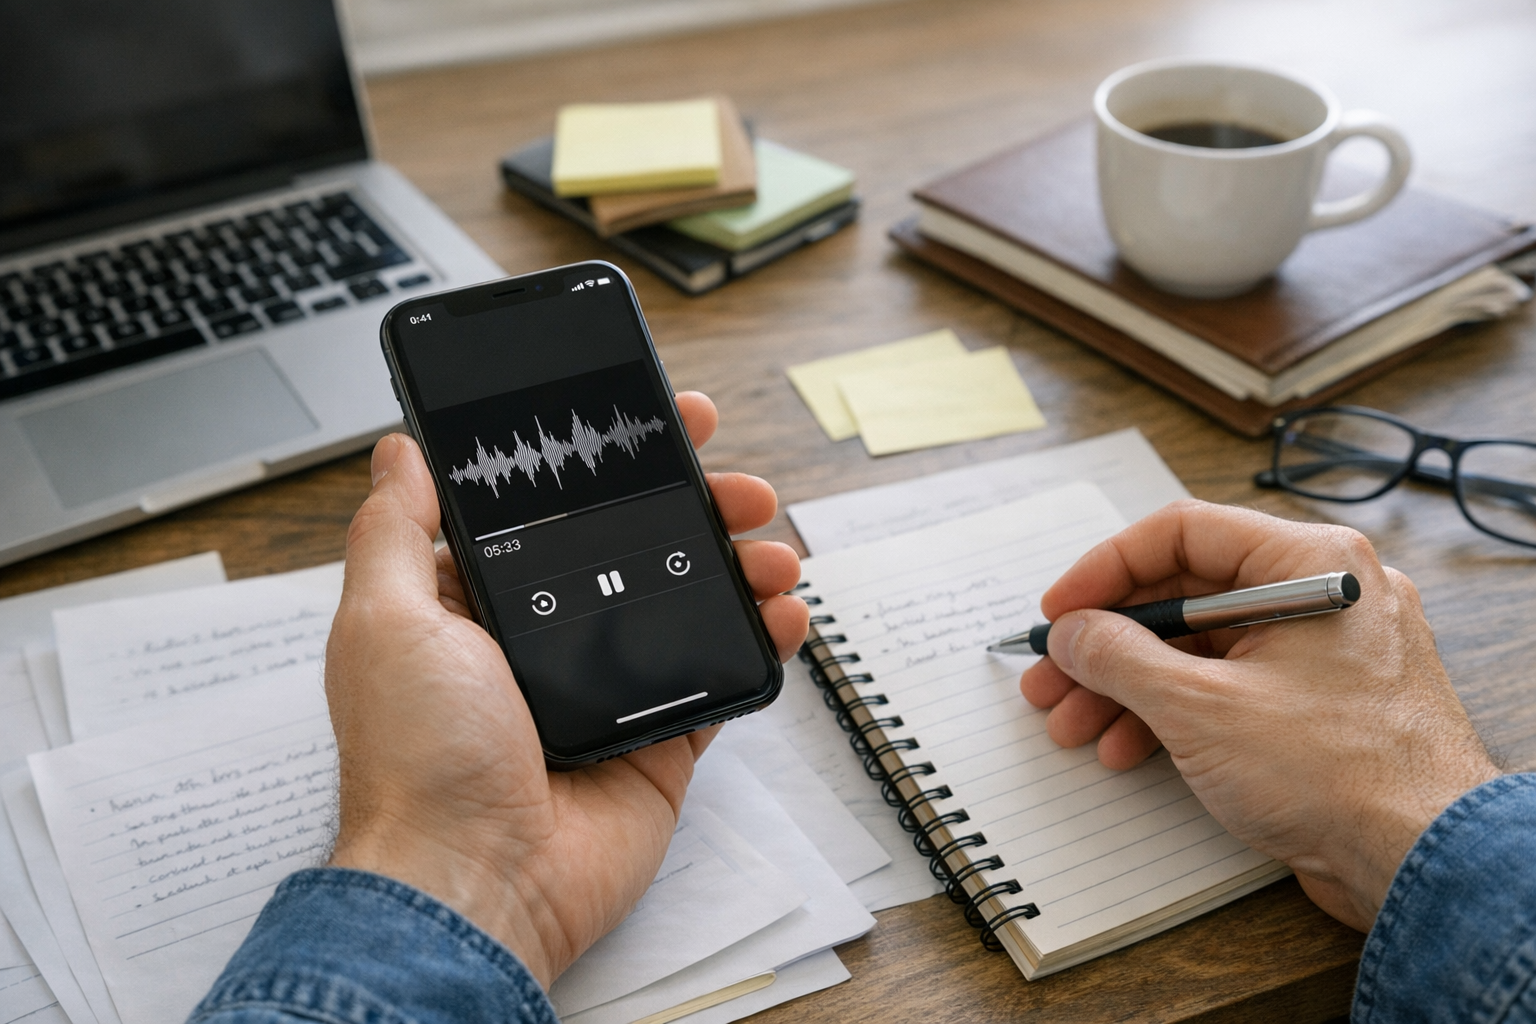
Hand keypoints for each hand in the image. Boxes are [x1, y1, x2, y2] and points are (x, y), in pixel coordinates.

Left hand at [324, 391, 807, 986]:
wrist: (476, 882)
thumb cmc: (417, 758)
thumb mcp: (384, 621)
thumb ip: (395, 530)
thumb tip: (400, 450)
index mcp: (480, 603)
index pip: (553, 507)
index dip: (608, 459)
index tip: (657, 420)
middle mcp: (546, 638)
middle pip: (638, 544)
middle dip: (696, 502)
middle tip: (739, 484)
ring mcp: (608, 687)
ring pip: (691, 601)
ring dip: (741, 563)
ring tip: (773, 548)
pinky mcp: (659, 738)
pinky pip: (722, 676)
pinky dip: (763, 641)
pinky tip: (784, 613)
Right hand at [1017, 500, 1497, 930]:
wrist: (1421, 862)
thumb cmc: (1341, 773)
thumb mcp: (1200, 706)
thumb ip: (1120, 656)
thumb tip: (1072, 634)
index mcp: (1310, 563)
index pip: (1182, 533)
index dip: (1105, 570)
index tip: (1059, 612)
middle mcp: (1321, 594)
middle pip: (1185, 594)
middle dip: (1107, 643)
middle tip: (1052, 675)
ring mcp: (1322, 651)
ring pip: (1200, 646)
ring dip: (1127, 685)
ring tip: (1073, 724)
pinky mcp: (1318, 704)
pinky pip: (1228, 686)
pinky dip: (1172, 712)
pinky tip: (1127, 748)